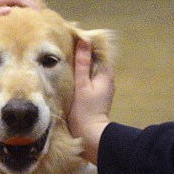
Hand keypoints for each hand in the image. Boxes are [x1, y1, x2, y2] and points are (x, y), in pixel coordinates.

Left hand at [0, 0, 43, 50]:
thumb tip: (10, 11)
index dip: (29, 1)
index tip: (42, 13)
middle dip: (31, 3)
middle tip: (46, 15)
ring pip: (9, 7)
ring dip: (24, 10)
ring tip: (38, 21)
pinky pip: (2, 17)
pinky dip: (14, 19)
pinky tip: (19, 30)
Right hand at [67, 39, 113, 162]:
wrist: (89, 136)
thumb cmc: (85, 111)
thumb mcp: (81, 85)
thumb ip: (82, 63)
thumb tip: (83, 42)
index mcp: (105, 75)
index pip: (101, 52)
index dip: (89, 44)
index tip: (76, 38)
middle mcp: (106, 80)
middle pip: (96, 61)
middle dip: (84, 53)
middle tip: (68, 45)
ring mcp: (101, 89)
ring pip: (91, 70)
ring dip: (81, 64)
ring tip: (67, 57)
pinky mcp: (95, 96)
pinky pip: (88, 79)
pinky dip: (81, 74)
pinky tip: (70, 74)